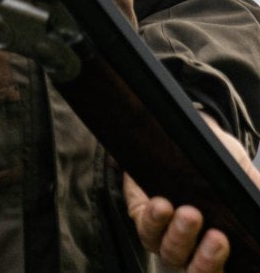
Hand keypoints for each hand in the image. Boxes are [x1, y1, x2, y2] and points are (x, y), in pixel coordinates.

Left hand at [123, 115, 259, 269]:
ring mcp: (166, 233)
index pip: (219, 268)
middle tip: (217, 237)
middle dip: (207, 258)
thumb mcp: (238, 170)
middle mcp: (191, 245)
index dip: (219, 262)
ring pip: (171, 251)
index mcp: (216, 242)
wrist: (180, 132)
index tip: (227, 242)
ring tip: (190, 214)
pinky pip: (145, 227)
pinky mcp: (142, 214)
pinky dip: (153, 219)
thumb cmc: (214, 157)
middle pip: (197, 268)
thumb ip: (253, 188)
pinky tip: (161, 206)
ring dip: (181, 236)